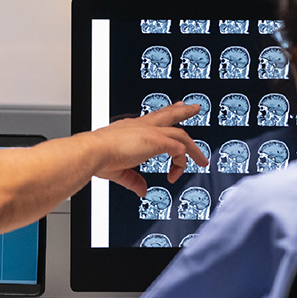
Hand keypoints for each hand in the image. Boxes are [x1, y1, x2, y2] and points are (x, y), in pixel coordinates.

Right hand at [92, 102, 207, 195]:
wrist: (94, 152)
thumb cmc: (99, 157)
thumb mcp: (118, 170)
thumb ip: (133, 180)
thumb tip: (141, 189)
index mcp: (131, 128)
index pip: (151, 118)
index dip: (163, 116)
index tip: (172, 112)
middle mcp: (142, 126)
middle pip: (168, 114)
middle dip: (182, 111)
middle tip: (194, 108)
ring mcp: (151, 132)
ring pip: (180, 133)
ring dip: (193, 147)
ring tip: (202, 159)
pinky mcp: (157, 141)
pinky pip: (179, 149)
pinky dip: (181, 162)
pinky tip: (177, 174)